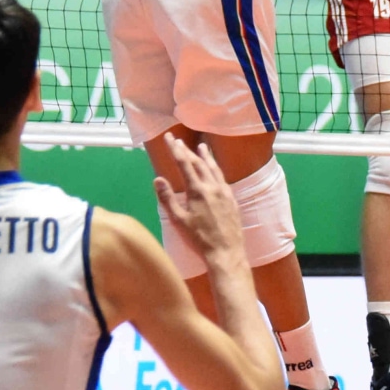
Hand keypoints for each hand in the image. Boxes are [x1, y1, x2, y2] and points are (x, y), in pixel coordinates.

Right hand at [153, 139, 245, 263]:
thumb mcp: (178, 221)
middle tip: (179, 140)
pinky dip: (216, 169)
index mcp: (197, 190)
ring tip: (202, 146)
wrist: (226, 252)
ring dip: (206, 156)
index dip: (175, 149)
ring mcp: (224, 192)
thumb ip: (167, 199)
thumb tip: (157, 179)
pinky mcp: (232, 199)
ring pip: (213, 168)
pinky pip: (222, 178)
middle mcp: (212, 186)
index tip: (169, 137)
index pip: (184, 163)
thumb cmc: (199, 239)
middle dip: (187, 150)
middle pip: (198, 163)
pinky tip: (215, 170)